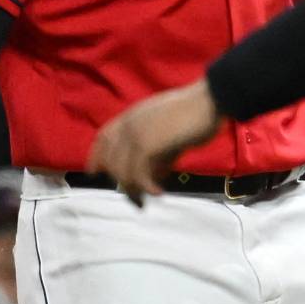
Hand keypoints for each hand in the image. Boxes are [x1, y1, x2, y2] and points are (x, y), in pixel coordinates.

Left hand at [86, 80, 223, 202]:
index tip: (94, 172)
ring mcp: (135, 135)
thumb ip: (160, 153)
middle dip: (121, 183)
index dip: (97, 156)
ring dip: (133, 191)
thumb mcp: (171, 133)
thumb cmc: (197, 113)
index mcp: (132, 116)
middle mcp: (128, 125)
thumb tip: (155, 176)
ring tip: (146, 203)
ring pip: (123, 171)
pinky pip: (139, 174)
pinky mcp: (147, 146)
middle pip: (112, 161)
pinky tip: (159, 193)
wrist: (209, 100)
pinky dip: (147, 187)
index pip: (104, 137)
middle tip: (136, 201)